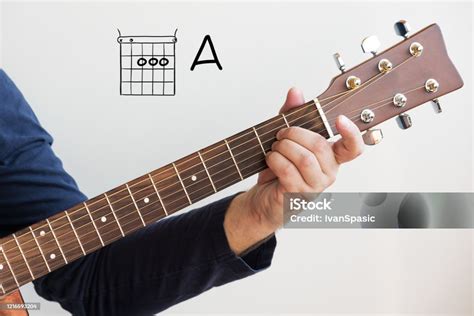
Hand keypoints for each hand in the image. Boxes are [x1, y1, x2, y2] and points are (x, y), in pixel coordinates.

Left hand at [224, 88, 364, 254]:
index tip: (340, 119)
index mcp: (331, 158)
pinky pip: (288, 171)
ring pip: (305, 159)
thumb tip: (295, 92)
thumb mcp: (286, 137)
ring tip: (275, 147)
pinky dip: (275, 160)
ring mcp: (315, 186)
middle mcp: (328, 173)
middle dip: (295, 133)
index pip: (353, 148)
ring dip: (284, 147)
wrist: (262, 199)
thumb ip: (292, 114)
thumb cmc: (278, 169)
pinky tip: (271, 159)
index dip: (351, 133)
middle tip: (281, 134)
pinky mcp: (297, 195)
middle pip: (320, 146)